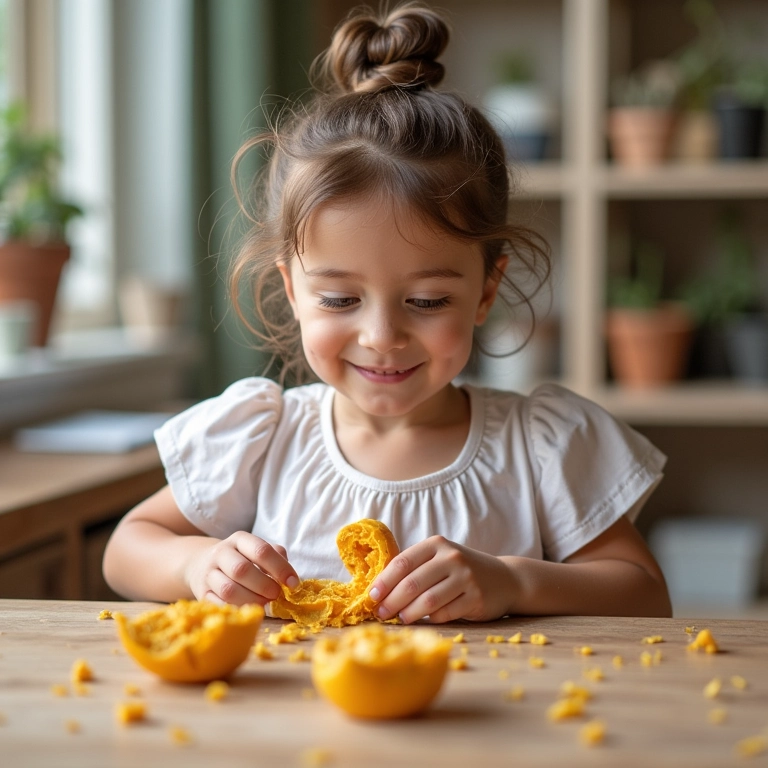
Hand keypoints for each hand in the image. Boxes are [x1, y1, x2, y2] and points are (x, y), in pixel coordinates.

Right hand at [185, 531, 298, 606]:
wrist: (201, 564)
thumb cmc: (240, 559)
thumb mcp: (256, 551)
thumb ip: (276, 557)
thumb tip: (290, 576)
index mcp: (239, 539)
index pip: (261, 550)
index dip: (280, 568)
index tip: (293, 583)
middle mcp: (221, 553)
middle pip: (242, 570)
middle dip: (264, 585)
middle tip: (276, 594)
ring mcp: (208, 574)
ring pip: (229, 590)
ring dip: (252, 599)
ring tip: (264, 602)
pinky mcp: (202, 593)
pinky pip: (219, 605)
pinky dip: (237, 609)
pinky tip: (248, 608)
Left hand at [367, 536, 513, 623]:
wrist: (504, 579)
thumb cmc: (460, 570)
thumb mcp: (439, 559)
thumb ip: (414, 568)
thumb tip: (379, 590)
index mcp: (437, 544)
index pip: (402, 562)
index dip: (384, 581)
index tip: (371, 596)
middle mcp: (452, 558)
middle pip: (412, 583)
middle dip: (392, 601)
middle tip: (381, 613)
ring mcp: (466, 577)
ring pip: (427, 601)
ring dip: (409, 613)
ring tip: (400, 618)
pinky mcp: (475, 597)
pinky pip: (445, 613)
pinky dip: (431, 619)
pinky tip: (425, 620)